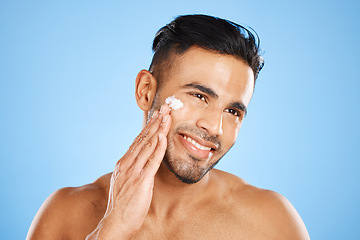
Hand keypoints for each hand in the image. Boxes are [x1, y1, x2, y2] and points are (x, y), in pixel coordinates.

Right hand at [86, 105, 171, 238]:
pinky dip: (157, 148)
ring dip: (158, 129)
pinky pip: (151, 161)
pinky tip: (162, 137)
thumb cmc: (122, 204)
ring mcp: (133, 171)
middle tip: (165, 107)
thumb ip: (132, 169)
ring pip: (147, 146)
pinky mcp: (141, 181)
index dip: (149, 126)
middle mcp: (126, 164)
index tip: (157, 114)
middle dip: (155, 121)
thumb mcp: (125, 181)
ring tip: (167, 116)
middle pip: (143, 138)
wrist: (115, 222)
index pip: (138, 140)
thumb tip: (142, 160)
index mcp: (123, 163)